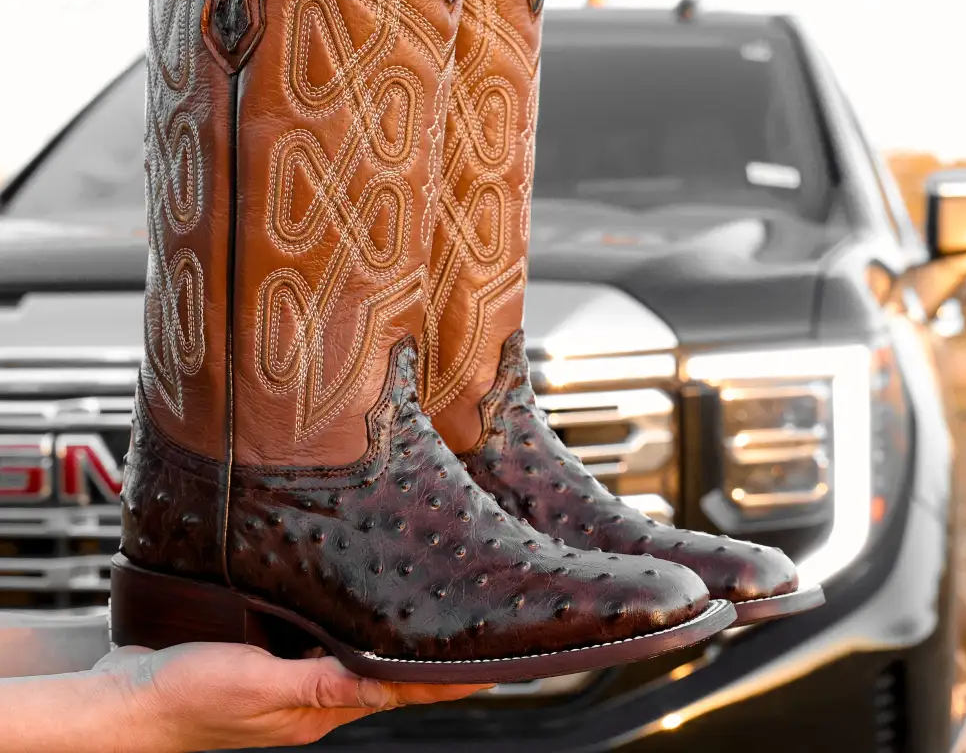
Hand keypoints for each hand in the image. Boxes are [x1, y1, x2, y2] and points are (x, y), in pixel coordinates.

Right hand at [93, 642, 491, 750]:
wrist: (125, 703)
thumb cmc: (188, 699)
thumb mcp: (260, 687)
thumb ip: (322, 684)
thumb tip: (385, 680)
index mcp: (319, 710)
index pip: (401, 690)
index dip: (448, 679)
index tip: (496, 665)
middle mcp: (313, 696)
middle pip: (385, 671)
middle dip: (427, 652)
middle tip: (470, 622)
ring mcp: (290, 678)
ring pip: (355, 652)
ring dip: (390, 635)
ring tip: (428, 606)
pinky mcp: (267, 657)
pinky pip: (320, 639)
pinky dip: (345, 624)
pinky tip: (349, 599)